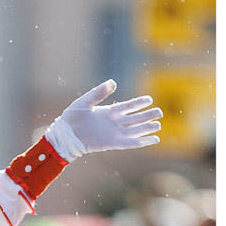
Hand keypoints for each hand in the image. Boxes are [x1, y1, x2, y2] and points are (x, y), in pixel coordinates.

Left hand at [46, 80, 161, 159]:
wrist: (64, 136)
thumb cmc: (71, 118)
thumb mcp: (84, 102)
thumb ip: (99, 92)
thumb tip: (113, 82)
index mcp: (108, 112)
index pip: (128, 106)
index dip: (139, 103)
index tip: (150, 99)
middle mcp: (113, 123)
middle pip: (135, 118)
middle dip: (147, 115)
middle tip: (160, 112)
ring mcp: (114, 133)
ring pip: (135, 130)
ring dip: (147, 128)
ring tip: (159, 125)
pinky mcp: (112, 143)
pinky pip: (130, 143)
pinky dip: (142, 142)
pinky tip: (153, 140)